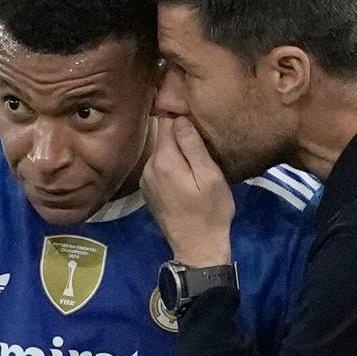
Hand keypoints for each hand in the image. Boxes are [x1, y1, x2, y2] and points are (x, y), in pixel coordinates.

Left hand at [140, 116, 233, 266]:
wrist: (197, 248)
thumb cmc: (210, 212)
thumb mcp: (210, 177)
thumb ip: (193, 146)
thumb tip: (179, 118)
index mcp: (164, 160)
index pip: (165, 121)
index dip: (178, 111)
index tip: (192, 107)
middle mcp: (149, 166)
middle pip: (161, 135)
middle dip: (177, 129)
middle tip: (198, 129)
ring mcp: (146, 179)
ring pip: (160, 150)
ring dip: (176, 146)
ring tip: (195, 148)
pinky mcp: (149, 189)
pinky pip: (159, 164)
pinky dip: (171, 161)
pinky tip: (186, 168)